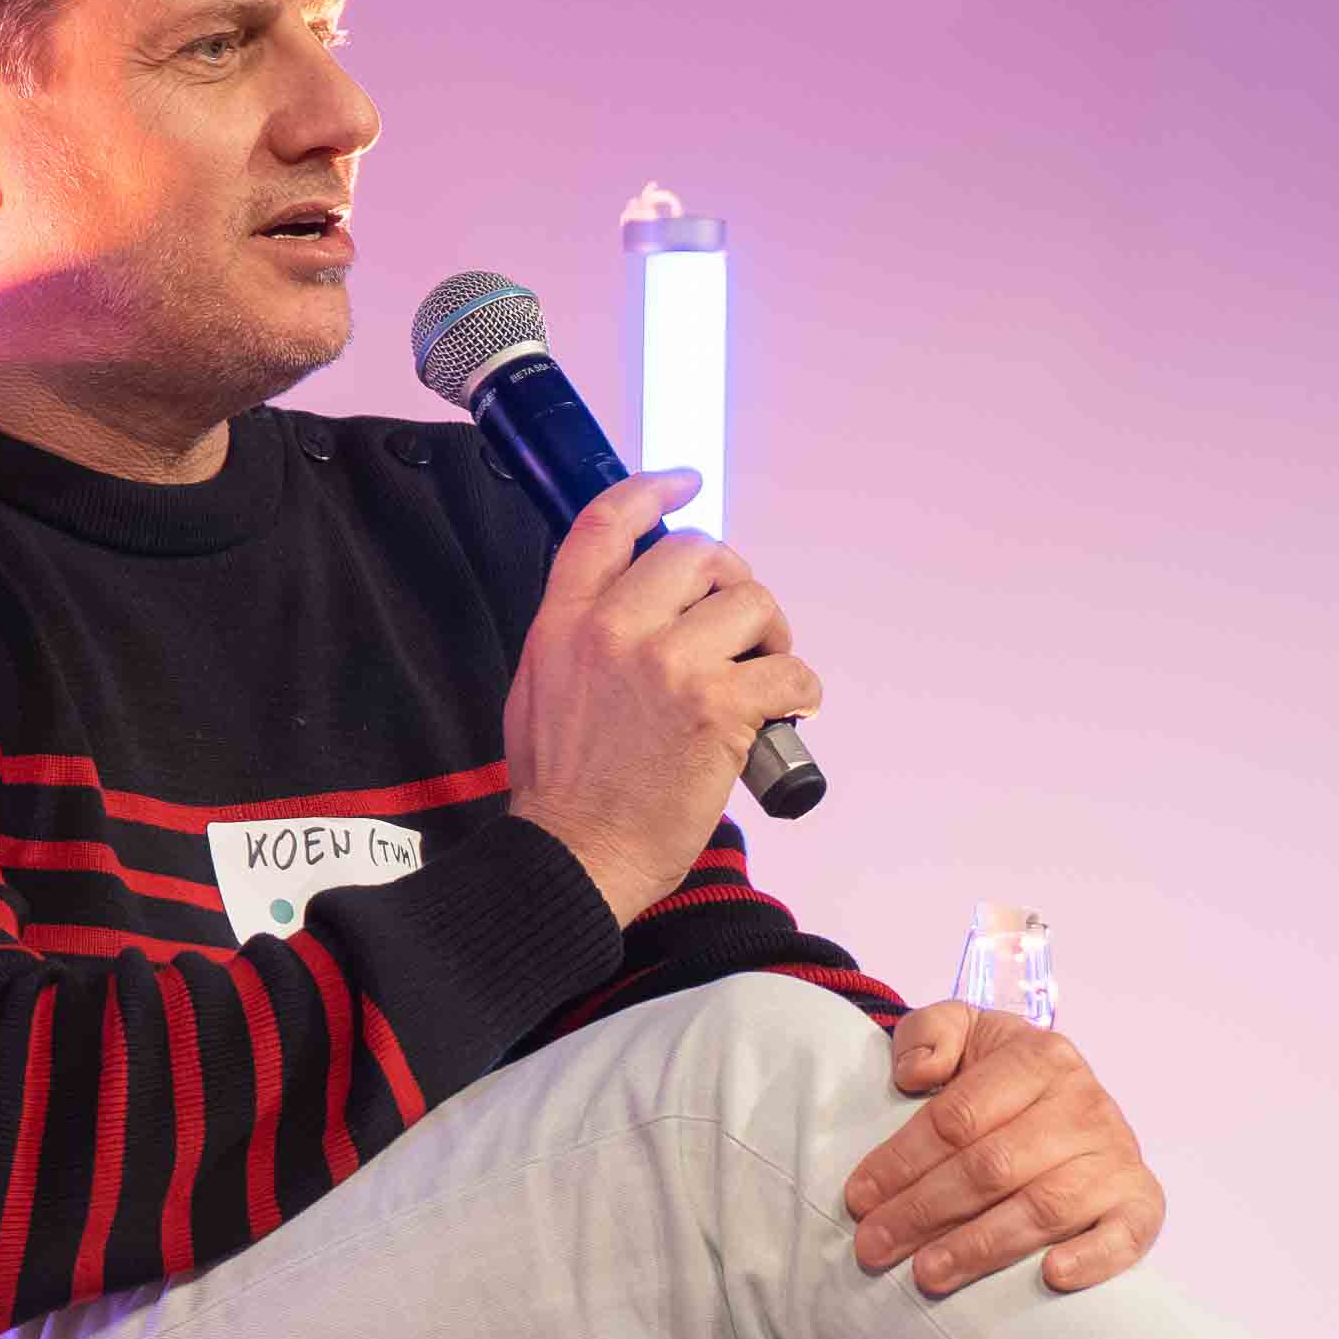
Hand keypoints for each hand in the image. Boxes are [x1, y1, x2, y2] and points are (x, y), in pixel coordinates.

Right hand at [498, 467, 813, 921]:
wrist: (576, 855)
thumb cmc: (562, 791)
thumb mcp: (538, 688)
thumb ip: (579, 635)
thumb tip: (631, 607)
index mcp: (565, 621)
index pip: (608, 523)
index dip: (654, 490)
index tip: (687, 482)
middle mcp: (614, 629)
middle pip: (698, 553)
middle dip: (734, 581)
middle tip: (744, 626)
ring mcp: (667, 665)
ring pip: (751, 602)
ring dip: (771, 634)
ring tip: (764, 674)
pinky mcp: (716, 707)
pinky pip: (788, 671)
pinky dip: (800, 689)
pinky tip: (788, 711)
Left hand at [842, 1007, 1166, 1299]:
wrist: (1075, 1104)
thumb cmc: (1004, 1081)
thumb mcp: (967, 1034)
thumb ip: (930, 1032)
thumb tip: (914, 1073)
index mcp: (1039, 1058)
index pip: (958, 1118)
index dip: (902, 1160)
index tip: (859, 1198)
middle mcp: (1083, 1106)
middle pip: (992, 1167)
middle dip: (923, 1211)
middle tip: (873, 1247)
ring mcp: (1115, 1157)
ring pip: (1043, 1207)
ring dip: (980, 1246)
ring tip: (926, 1275)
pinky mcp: (1140, 1202)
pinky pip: (1124, 1234)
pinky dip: (1092, 1257)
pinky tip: (1051, 1276)